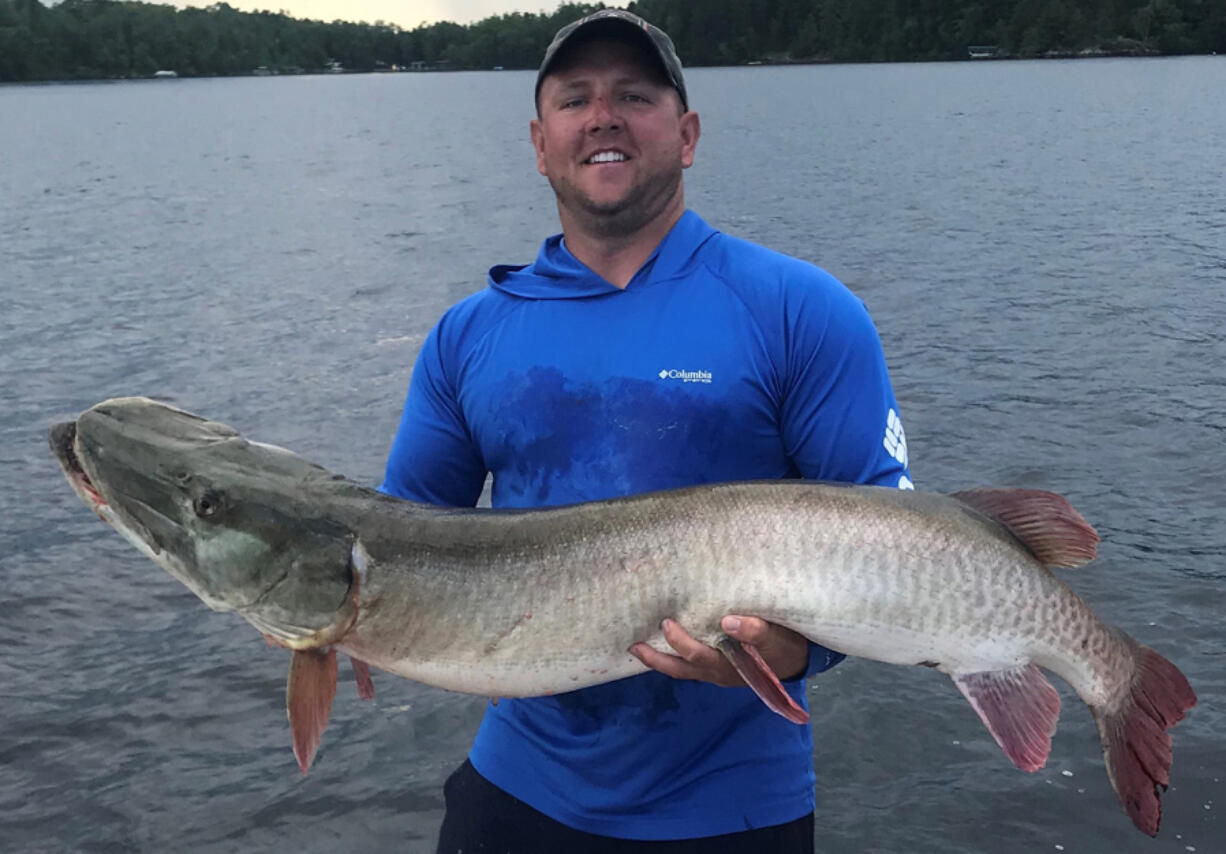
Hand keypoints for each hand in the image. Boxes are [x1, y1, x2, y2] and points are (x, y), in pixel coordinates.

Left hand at [629, 616, 808, 685]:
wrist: (796, 660)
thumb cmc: (783, 646)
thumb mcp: (775, 637)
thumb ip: (755, 630)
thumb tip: (728, 621)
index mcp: (728, 665)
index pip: (698, 656)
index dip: (680, 641)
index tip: (667, 622)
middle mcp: (717, 672)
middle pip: (680, 668)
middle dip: (656, 658)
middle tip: (635, 643)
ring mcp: (715, 672)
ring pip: (681, 670)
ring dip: (658, 661)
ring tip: (636, 648)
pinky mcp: (715, 668)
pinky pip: (688, 667)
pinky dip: (672, 658)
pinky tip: (661, 645)